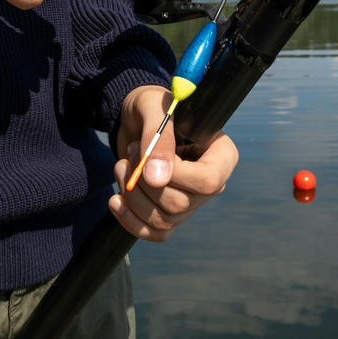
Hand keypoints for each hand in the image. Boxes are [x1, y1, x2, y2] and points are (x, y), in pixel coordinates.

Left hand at [109, 85, 238, 241]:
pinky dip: (130, 221)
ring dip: (132, 197)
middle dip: (143, 183)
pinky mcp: (169, 214)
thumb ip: (158, 139)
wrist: (136, 118)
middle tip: (130, 153)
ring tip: (121, 166)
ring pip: (163, 220)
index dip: (175, 176)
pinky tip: (116, 201)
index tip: (145, 155)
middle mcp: (212, 183)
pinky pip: (155, 233)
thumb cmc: (152, 106)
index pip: (208, 181)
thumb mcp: (154, 109)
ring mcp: (191, 202)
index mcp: (221, 155)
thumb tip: (157, 179)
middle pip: (180, 204)